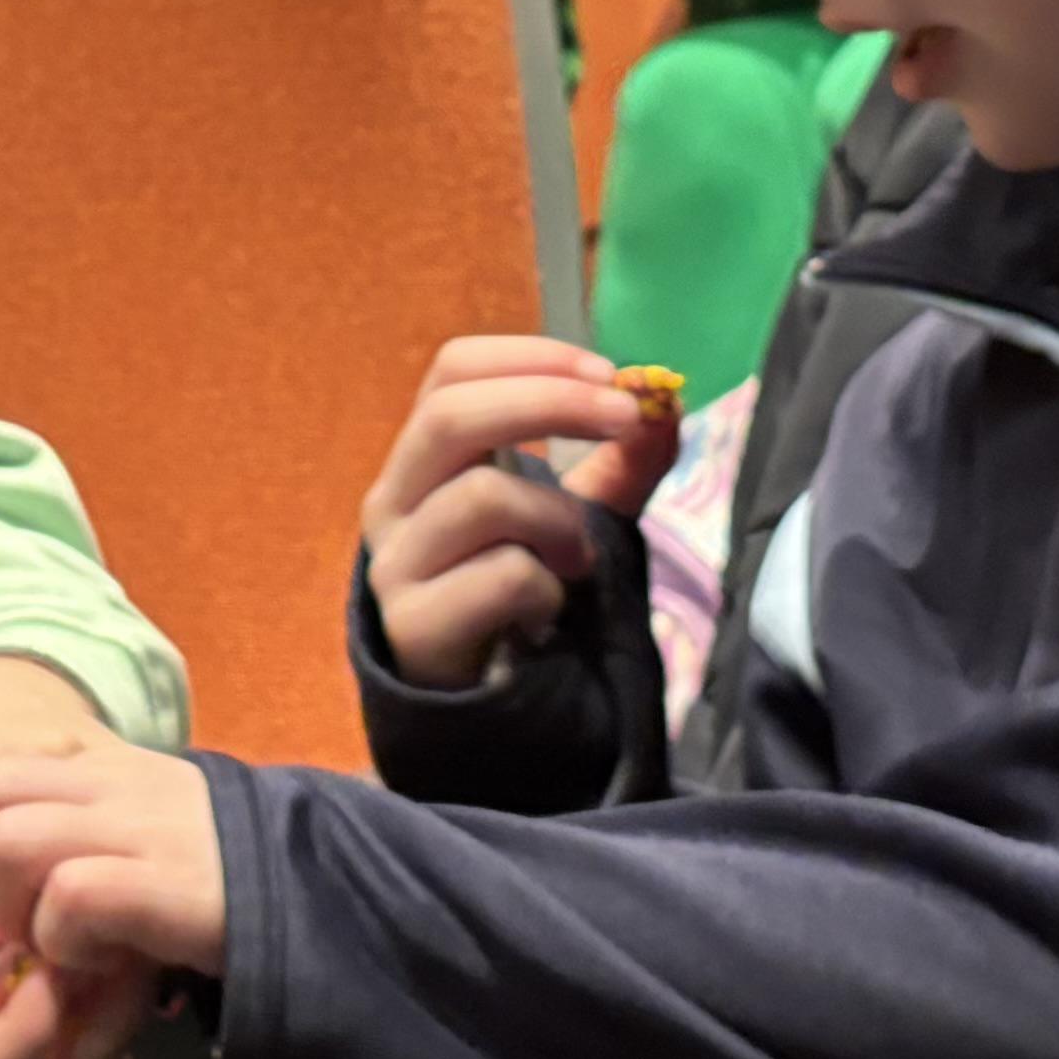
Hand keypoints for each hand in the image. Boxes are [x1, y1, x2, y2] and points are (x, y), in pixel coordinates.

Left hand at [0, 741, 229, 980]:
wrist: (324, 889)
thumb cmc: (218, 877)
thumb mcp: (137, 833)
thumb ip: (71, 833)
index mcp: (92, 765)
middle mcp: (106, 781)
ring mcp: (138, 825)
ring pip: (10, 840)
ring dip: (6, 912)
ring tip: (41, 951)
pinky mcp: (168, 880)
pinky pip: (72, 897)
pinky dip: (62, 942)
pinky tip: (91, 965)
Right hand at [361, 336, 671, 689]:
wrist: (481, 702)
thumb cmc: (518, 593)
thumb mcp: (575, 515)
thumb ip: (619, 464)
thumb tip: (665, 405)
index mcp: (427, 458)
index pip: (453, 370)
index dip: (532, 357)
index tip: (609, 373)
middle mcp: (394, 499)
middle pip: (452, 414)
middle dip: (550, 402)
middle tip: (623, 416)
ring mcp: (396, 562)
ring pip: (483, 495)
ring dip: (558, 520)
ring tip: (579, 560)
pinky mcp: (412, 624)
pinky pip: (500, 576)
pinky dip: (546, 587)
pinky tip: (547, 610)